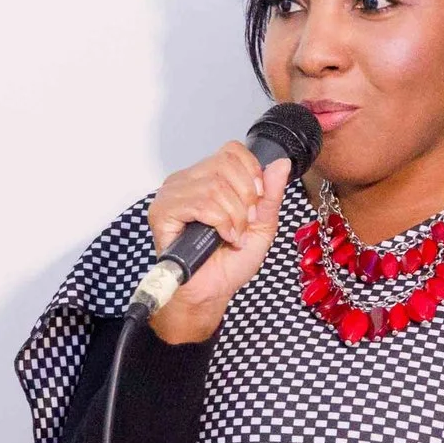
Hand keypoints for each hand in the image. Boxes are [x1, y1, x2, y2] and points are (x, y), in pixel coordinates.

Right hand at [144, 145, 291, 343]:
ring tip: (233, 235)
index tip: (257, 202)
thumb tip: (281, 163)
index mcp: (206, 177)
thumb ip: (271, 194)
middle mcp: (186, 181)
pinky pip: (200, 203)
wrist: (212, 291)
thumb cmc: (229, 262)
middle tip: (245, 224)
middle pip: (225, 164)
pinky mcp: (162, 212)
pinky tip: (222, 237)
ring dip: (234, 216)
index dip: (251, 173)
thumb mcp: (261, 224)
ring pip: (215, 186)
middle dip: (245, 198)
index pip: (231, 150)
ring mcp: (171, 194)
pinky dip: (220, 222)